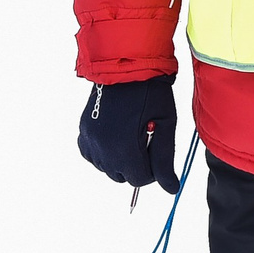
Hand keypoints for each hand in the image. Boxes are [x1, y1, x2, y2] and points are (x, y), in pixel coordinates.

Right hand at [78, 75, 180, 193]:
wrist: (126, 64)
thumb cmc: (151, 91)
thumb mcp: (165, 123)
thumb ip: (165, 159)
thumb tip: (171, 188)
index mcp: (123, 148)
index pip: (139, 180)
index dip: (154, 170)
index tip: (159, 150)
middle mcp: (101, 149)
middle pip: (122, 176)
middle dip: (138, 164)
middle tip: (149, 138)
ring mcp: (89, 140)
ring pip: (107, 168)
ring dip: (122, 159)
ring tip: (134, 132)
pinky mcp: (83, 132)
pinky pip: (94, 155)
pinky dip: (106, 151)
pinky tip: (119, 133)